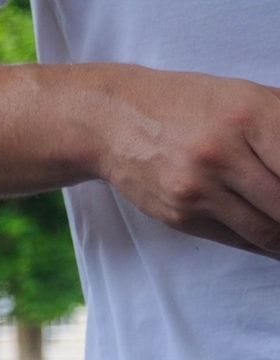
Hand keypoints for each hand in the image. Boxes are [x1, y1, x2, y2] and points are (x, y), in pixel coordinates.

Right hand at [98, 65, 279, 258]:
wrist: (115, 121)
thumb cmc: (189, 105)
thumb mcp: (245, 97)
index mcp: (250, 114)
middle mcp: (223, 153)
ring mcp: (198, 189)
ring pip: (265, 229)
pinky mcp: (180, 215)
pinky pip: (235, 238)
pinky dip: (261, 242)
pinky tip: (274, 241)